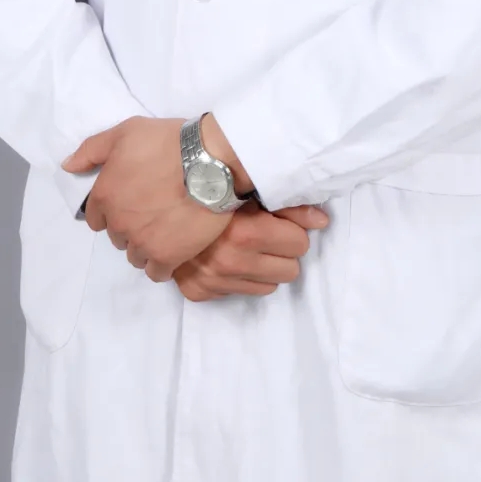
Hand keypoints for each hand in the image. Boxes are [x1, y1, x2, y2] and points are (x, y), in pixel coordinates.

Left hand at [61, 116, 231, 281]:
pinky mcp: (167, 256)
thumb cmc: (167, 143)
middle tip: (152, 211)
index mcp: (104, 195)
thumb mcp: (125, 132)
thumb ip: (92, 150)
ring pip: (135, 256)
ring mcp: (142, 242)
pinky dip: (162, 264)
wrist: (209, 162)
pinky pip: (156, 273)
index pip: (96, 217)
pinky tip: (174, 249)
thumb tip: (67, 166)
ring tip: (166, 229)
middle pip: (117, 237)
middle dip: (130, 227)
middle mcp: (118, 223)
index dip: (113, 208)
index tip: (132, 200)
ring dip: (145, 246)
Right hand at [172, 202, 329, 301]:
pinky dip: (240, 277)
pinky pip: (240, 292)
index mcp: (246, 233)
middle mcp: (229, 262)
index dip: (292, 231)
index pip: (299, 245)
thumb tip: (322, 222)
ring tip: (247, 246)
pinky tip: (227, 256)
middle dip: (283, 251)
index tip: (280, 222)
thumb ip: (290, 207)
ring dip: (263, 267)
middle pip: (290, 270)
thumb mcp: (251, 192)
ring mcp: (213, 281)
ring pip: (268, 286)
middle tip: (266, 235)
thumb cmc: (211, 189)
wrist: (158, 201)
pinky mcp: (199, 292)